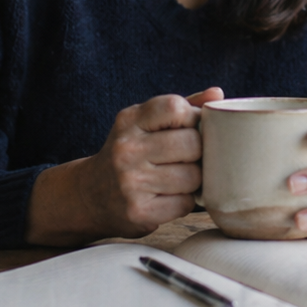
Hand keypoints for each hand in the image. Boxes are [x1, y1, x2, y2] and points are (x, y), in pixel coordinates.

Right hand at [26, 86, 223, 245]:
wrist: (89, 195)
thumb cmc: (130, 154)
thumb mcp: (145, 124)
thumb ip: (181, 107)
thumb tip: (217, 94)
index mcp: (129, 120)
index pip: (175, 107)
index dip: (194, 118)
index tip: (191, 128)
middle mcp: (126, 149)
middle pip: (192, 144)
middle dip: (198, 152)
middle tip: (188, 158)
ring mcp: (130, 182)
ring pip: (193, 176)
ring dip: (194, 180)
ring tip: (178, 179)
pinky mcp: (138, 212)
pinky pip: (185, 203)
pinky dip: (184, 202)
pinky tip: (169, 197)